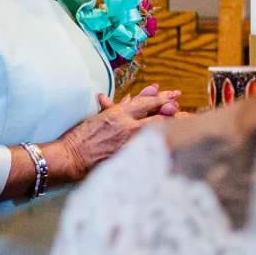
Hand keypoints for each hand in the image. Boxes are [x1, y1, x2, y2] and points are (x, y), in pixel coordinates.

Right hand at [49, 86, 178, 183]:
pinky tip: (171, 144)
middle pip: (158, 117)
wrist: (69, 158)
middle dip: (173, 114)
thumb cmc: (80, 137)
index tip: (174, 95)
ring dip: (171, 128)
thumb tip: (132, 98)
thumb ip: (118, 107)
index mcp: (118, 115)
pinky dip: (160, 144)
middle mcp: (126, 127)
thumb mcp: (99, 117)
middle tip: (185, 112)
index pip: (147, 103)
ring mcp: (128, 144)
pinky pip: (149, 149)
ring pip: (158, 134)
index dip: (162, 98)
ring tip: (185, 125)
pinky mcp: (128, 159)